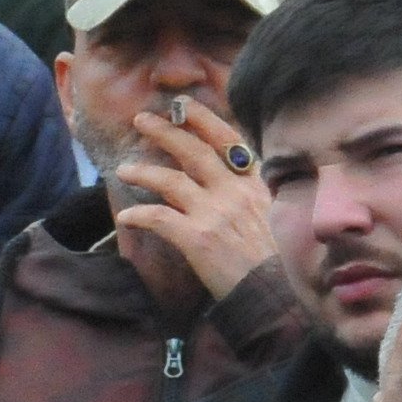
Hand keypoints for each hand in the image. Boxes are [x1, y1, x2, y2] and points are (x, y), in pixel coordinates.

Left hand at [108, 94, 280, 303]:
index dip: (203, 120)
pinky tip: (126, 217)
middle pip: (194, 152)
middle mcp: (235, 193)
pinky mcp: (198, 238)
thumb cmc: (277, 262)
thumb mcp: (274, 216)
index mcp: (256, 186)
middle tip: (141, 119)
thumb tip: (227, 178)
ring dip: (143, 171)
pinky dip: (138, 215)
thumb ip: (250, 195)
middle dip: (165, 132)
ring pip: (170, 181)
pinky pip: (158, 217)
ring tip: (123, 169)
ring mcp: (216, 214)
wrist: (279, 296)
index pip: (228, 142)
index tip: (183, 105)